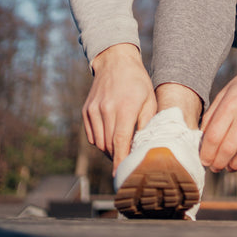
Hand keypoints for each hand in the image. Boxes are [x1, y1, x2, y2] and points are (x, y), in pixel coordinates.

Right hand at [82, 43, 156, 173]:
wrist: (115, 61)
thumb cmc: (137, 82)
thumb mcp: (149, 100)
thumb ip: (147, 123)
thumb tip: (144, 147)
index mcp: (124, 107)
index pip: (120, 141)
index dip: (121, 160)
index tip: (122, 175)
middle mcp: (106, 109)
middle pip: (109, 145)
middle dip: (118, 157)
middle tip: (129, 161)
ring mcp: (93, 110)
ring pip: (99, 143)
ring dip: (109, 151)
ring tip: (121, 148)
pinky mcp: (86, 111)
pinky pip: (92, 136)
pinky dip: (101, 142)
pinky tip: (111, 137)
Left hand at [199, 49, 236, 171]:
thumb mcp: (226, 92)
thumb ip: (212, 114)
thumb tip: (202, 139)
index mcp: (231, 104)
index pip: (213, 137)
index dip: (206, 154)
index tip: (204, 160)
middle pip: (228, 149)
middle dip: (217, 164)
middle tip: (215, 167)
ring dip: (234, 166)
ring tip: (229, 166)